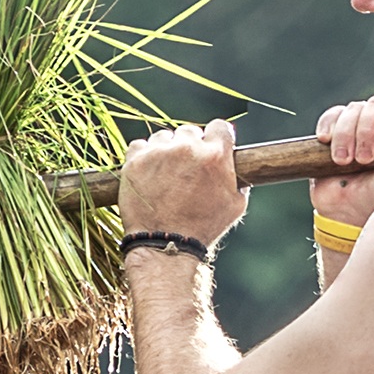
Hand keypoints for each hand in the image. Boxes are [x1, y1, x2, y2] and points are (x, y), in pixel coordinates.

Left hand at [119, 119, 244, 247]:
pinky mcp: (135, 161)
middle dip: (190, 147)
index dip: (216, 138)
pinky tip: (148, 174)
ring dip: (165, 151)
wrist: (165, 246)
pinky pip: (139, 146)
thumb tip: (234, 169)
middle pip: (190, 131)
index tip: (211, 148)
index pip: (220, 127)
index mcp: (215, 155)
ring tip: (166, 175)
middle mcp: (187, 148)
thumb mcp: (236, 206)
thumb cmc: (203, 229)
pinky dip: (143, 157)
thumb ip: (238, 180)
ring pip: (164, 137)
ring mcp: (159, 153)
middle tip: (186, 169)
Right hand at [308, 94, 373, 238]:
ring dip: (346, 134)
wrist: (350, 216)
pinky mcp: (338, 130)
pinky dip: (329, 126)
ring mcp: (363, 126)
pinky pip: (332, 115)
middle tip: (365, 159)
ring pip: (355, 109)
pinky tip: (327, 142)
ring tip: (345, 162)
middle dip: (368, 130)